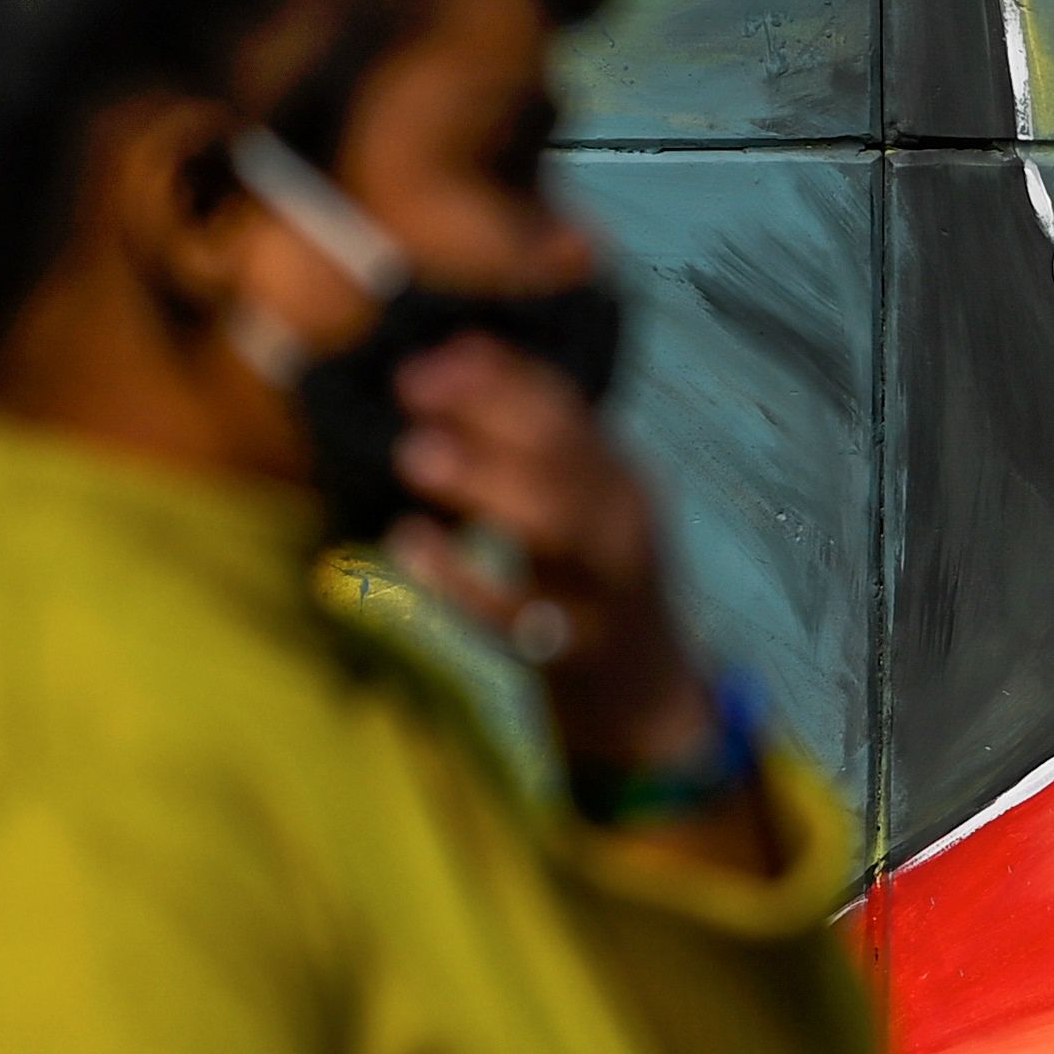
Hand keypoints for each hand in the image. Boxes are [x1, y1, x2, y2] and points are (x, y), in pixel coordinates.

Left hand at [382, 334, 718, 785]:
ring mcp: (608, 584)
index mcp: (619, 478)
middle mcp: (623, 522)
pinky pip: (521, 612)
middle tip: (411, 390)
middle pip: (568, 455)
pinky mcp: (581, 647)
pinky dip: (463, 578)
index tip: (425, 360)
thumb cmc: (586, 587)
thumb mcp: (577, 508)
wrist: (645, 699)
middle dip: (491, 413)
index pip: (566, 408)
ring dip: (486, 483)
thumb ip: (529, 445)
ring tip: (413, 456)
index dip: (498, 376)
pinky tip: (408, 547)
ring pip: (559, 525)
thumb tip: (453, 354)